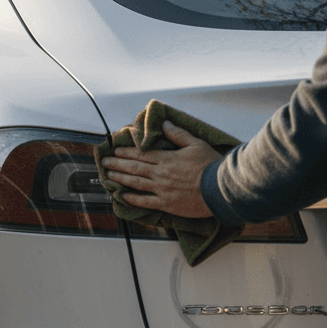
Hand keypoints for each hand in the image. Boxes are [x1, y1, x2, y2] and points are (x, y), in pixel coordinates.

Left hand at [101, 121, 220, 217]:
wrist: (221, 189)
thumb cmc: (211, 166)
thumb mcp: (196, 144)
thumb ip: (179, 134)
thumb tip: (165, 124)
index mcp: (167, 159)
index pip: (141, 154)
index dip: (126, 152)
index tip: (115, 150)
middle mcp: (161, 174)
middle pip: (134, 167)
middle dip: (117, 164)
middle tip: (104, 162)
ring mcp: (162, 189)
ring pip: (135, 183)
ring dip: (120, 179)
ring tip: (108, 176)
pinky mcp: (166, 204)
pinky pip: (145, 201)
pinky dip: (132, 198)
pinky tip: (122, 196)